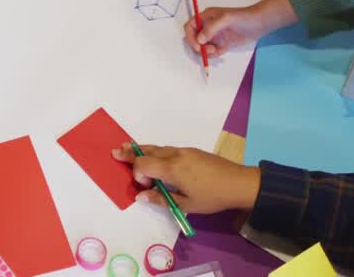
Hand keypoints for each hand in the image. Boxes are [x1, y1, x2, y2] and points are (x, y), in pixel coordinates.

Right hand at [112, 144, 259, 214]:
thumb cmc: (212, 197)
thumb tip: (140, 196)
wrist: (238, 182)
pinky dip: (156, 150)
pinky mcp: (192, 151)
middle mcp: (175, 155)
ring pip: (158, 148)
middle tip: (115, 151)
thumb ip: (161, 199)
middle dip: (131, 152)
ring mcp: (184, 151)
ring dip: (143, 149)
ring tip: (128, 148)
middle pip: (148, 151)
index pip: (144, 165)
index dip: (137, 174)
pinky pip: (168, 149)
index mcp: (172, 169)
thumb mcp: (186, 204)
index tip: (144, 186)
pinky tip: (154, 156)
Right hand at [184, 0, 295, 56]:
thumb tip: (199, 40)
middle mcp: (208, 27)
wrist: (258, 24)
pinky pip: (212, 52)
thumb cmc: (242, 17)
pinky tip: (221, 52)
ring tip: (216, 51)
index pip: (190, 27)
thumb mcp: (225, 19)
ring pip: (202, 47)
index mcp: (206, 17)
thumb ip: (211, 28)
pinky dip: (214, 55)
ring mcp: (215, 36)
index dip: (190, 36)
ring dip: (206, 52)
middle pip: (194, 39)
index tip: (197, 45)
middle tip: (209, 50)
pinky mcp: (222, 44)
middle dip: (198, 46)